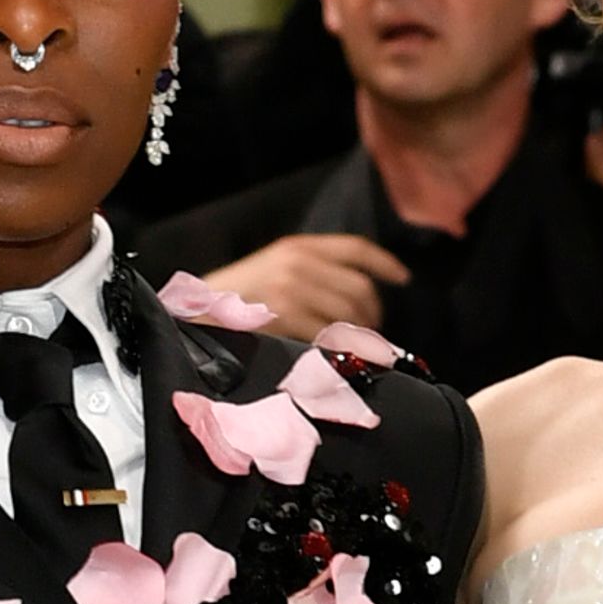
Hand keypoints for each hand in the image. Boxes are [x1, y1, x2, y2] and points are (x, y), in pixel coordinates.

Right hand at [180, 228, 407, 343]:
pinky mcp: (285, 316)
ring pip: (349, 315)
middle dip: (373, 315)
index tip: (404, 278)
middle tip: (373, 334)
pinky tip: (337, 356)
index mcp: (298, 246)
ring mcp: (292, 289)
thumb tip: (354, 298)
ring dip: (360, 337)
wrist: (198, 312)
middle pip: (360, 289)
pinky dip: (338, 349)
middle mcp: (299, 263)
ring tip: (356, 349)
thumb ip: (310, 273)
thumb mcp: (273, 270)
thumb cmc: (236, 299)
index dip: (386, 264)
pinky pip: (328, 335)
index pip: (356, 249)